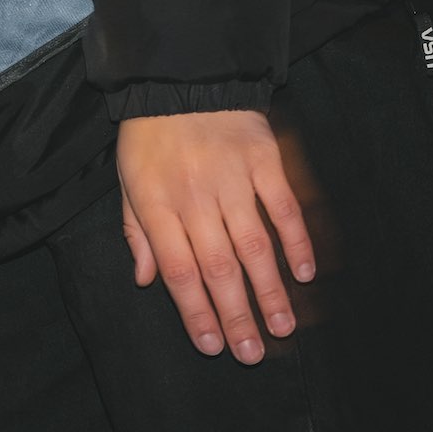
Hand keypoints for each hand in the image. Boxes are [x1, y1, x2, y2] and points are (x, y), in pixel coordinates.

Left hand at [116, 109, 314, 363]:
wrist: (179, 78)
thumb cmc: (149, 137)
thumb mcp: (128, 182)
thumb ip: (138, 232)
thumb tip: (146, 281)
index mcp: (156, 203)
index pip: (178, 269)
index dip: (195, 311)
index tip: (211, 346)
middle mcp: (194, 196)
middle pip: (217, 266)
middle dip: (236, 314)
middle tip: (253, 353)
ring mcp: (231, 178)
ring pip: (253, 244)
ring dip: (270, 289)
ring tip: (283, 327)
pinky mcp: (264, 160)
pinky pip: (283, 206)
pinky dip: (296, 240)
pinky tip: (304, 273)